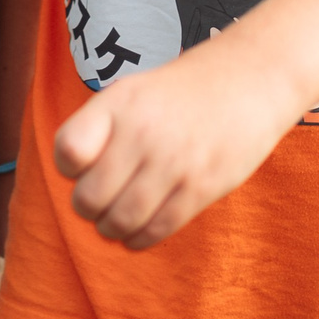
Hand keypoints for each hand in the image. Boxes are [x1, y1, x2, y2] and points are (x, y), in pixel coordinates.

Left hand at [53, 46, 307, 250]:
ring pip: (120, 221)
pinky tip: (139, 231)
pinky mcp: (202, 187)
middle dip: (88, 208)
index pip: (68, 150)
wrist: (250, 79)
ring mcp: (174, 162)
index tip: (82, 167)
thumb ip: (101, 129)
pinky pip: (157, 229)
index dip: (68, 167)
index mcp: (120, 103)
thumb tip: (74, 179)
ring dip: (111, 229)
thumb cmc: (182, 93)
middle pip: (89, 198)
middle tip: (97, 204)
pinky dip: (139, 239)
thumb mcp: (134, 92)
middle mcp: (143, 132)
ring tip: (115, 222)